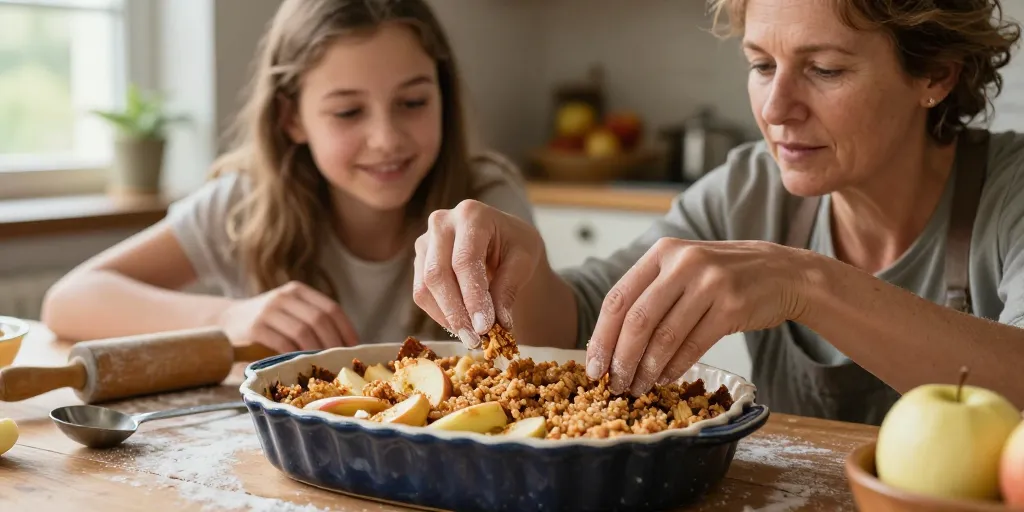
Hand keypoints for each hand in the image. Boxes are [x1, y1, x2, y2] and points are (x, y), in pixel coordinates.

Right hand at [217, 281, 358, 352]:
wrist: (226, 322)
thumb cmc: (267, 324)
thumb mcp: (290, 314)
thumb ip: (311, 323)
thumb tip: (346, 347)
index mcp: (298, 291)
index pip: (331, 309)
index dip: (346, 330)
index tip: (354, 348)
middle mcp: (284, 297)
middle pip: (319, 320)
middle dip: (334, 343)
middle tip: (339, 362)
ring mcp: (268, 311)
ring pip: (303, 331)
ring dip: (316, 351)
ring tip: (323, 366)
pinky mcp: (255, 327)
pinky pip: (283, 343)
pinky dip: (296, 356)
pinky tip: (301, 365)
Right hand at [413, 200, 542, 347]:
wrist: (502, 241)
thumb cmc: (515, 246)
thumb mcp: (524, 260)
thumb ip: (509, 286)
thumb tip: (499, 323)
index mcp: (471, 214)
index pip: (464, 260)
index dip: (473, 297)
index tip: (485, 327)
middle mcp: (442, 223)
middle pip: (438, 274)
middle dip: (457, 312)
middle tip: (475, 340)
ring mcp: (426, 241)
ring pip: (425, 286)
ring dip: (447, 317)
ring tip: (470, 337)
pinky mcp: (420, 260)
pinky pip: (421, 293)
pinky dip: (440, 314)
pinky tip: (460, 325)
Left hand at [586, 238, 814, 395]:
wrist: (783, 273)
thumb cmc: (723, 276)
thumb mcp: (683, 269)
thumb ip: (650, 294)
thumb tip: (609, 342)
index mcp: (662, 253)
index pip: (618, 298)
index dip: (601, 336)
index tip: (593, 366)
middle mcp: (683, 263)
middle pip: (637, 320)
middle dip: (621, 358)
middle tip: (613, 384)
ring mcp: (710, 283)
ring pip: (665, 336)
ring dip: (647, 369)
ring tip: (637, 387)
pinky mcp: (732, 306)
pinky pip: (693, 345)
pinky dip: (675, 367)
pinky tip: (665, 379)